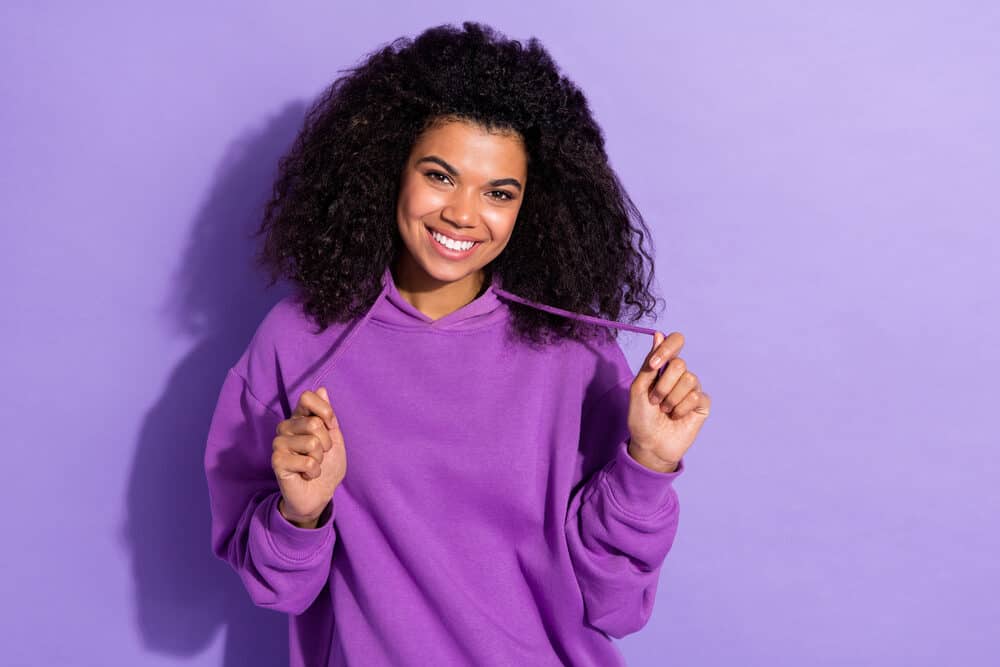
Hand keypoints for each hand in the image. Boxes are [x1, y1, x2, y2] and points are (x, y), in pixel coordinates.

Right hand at [272, 387, 345, 526]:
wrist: (320, 494)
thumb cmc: (327, 465)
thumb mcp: (334, 438)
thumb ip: (327, 415)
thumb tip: (321, 389)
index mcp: (299, 418)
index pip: (307, 397)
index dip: (325, 411)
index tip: (331, 425)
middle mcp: (286, 427)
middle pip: (313, 423)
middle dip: (326, 443)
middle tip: (320, 454)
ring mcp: (279, 444)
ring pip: (312, 442)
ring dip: (320, 459)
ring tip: (312, 464)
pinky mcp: (277, 461)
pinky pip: (307, 461)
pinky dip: (314, 471)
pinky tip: (306, 475)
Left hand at [626, 331, 711, 471]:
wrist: (649, 444)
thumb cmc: (641, 417)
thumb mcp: (638, 389)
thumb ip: (649, 363)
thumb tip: (658, 334)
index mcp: (664, 366)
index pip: (675, 341)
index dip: (667, 349)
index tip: (654, 365)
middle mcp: (680, 374)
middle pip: (680, 364)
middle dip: (663, 385)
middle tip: (655, 401)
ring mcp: (692, 388)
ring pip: (689, 379)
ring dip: (671, 399)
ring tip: (665, 410)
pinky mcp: (702, 404)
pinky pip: (696, 396)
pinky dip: (681, 408)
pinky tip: (676, 417)